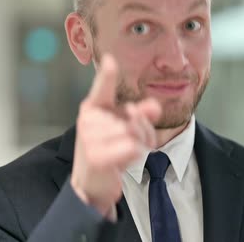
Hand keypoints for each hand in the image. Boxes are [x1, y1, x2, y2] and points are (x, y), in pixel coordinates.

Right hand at [70, 54, 160, 216]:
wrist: (91, 185)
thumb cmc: (108, 151)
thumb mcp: (125, 130)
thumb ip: (141, 114)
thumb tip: (155, 106)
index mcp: (93, 108)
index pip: (102, 88)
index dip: (107, 75)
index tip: (110, 60)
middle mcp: (89, 119)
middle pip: (133, 116)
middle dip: (143, 132)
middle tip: (134, 145)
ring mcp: (89, 138)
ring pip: (134, 133)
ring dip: (139, 146)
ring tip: (127, 154)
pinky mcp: (95, 156)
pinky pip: (131, 148)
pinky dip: (135, 156)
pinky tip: (122, 163)